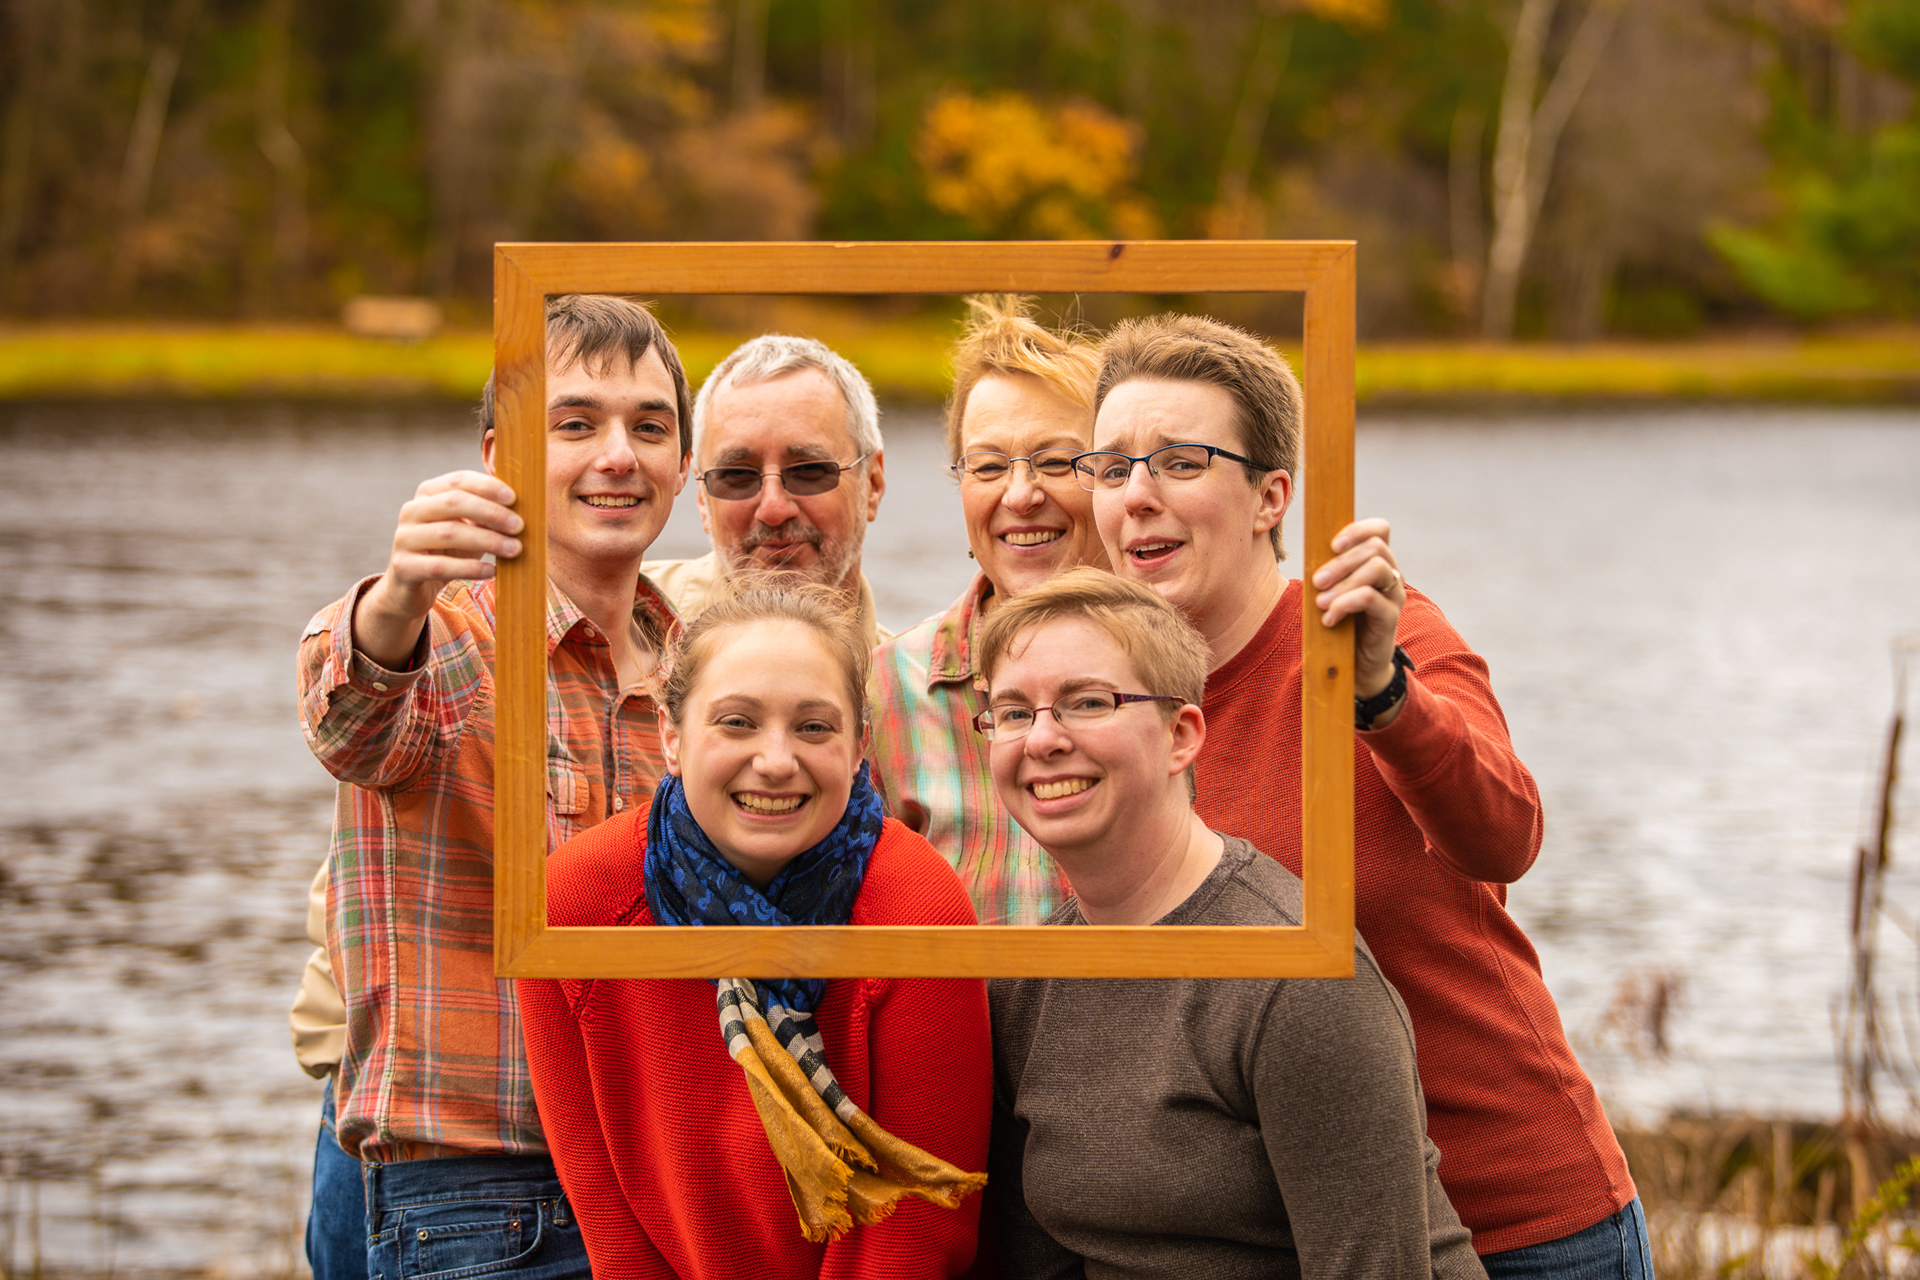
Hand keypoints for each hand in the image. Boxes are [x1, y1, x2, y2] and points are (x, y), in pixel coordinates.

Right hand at [352, 471, 522, 668]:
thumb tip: (521, 508)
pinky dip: (469, 568)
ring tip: (515, 549)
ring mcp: (403, 538)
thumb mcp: (467, 528)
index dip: (487, 486)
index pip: (458, 481)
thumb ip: (486, 515)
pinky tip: (492, 571)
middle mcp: (411, 511)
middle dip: (491, 512)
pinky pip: (440, 566)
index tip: (514, 497)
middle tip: (519, 526)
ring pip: (449, 533)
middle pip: (454, 502)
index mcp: (427, 494)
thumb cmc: (447, 551)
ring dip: (487, 540)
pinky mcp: (403, 567)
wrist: (411, 587)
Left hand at [1311, 517, 1403, 701]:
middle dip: (1341, 561)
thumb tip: (1310, 550)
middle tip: (1316, 582)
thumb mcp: (1331, 591)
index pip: (1380, 530)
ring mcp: (1394, 595)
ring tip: (1320, 603)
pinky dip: (1345, 604)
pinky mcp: (1391, 617)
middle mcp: (1391, 574)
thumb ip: (1328, 571)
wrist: (1355, 665)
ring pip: (1377, 568)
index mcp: (1378, 562)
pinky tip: (1329, 619)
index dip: (1358, 530)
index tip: (1332, 545)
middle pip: (1376, 547)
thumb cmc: (1340, 622)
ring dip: (1342, 582)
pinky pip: (1371, 598)